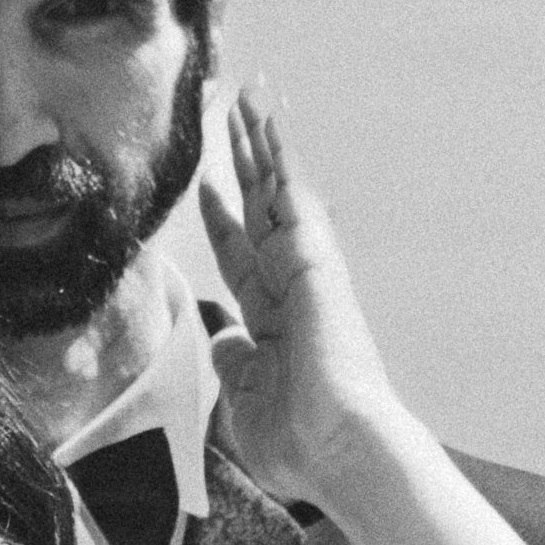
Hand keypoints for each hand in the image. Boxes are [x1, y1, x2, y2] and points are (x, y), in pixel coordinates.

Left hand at [198, 87, 403, 508]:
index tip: (208, 185)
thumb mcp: (243, 398)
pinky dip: (280, 155)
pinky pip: (292, 196)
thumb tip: (221, 334)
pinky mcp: (316, 260)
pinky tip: (267, 118)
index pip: (241, 256)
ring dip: (261, 142)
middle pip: (259, 210)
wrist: (336, 452)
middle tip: (229, 115)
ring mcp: (306, 270)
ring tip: (247, 92)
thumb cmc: (298, 445)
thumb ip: (232, 361)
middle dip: (242, 164)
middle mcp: (293, 286)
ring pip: (277, 191)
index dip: (223, 220)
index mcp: (273, 321)